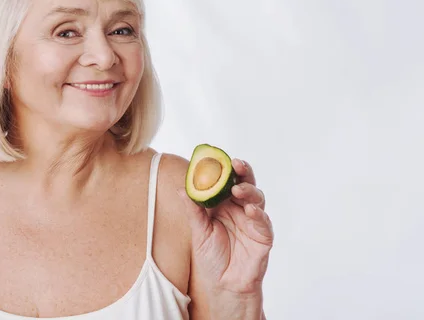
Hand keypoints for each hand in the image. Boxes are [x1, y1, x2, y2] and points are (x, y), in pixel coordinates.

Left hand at [178, 158, 273, 295]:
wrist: (223, 286)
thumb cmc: (211, 258)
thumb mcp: (198, 232)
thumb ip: (193, 211)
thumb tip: (181, 189)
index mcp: (223, 205)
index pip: (226, 181)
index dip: (224, 169)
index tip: (217, 158)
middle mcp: (240, 209)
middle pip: (244, 183)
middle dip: (242, 172)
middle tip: (235, 164)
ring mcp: (253, 221)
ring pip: (256, 198)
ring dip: (249, 191)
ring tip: (238, 190)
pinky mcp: (263, 236)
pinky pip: (263, 222)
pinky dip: (258, 214)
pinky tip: (251, 210)